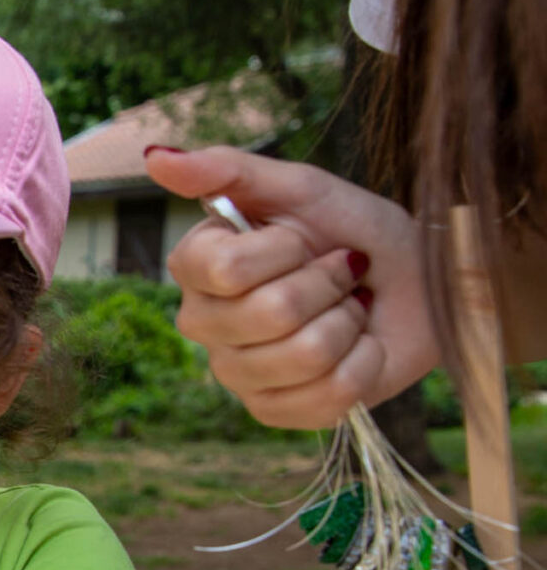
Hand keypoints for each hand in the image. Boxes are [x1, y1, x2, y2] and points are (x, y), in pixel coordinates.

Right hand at [152, 145, 435, 427]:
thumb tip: (152, 157)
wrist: (416, 278)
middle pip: (271, 314)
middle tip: (338, 275)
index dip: (284, 252)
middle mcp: (204, 323)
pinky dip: (364, 364)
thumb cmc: (354, 230)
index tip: (304, 240)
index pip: (226, 270)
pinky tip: (358, 348)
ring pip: (305, 355)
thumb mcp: (299, 187)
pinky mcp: (275, 412)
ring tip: (349, 311)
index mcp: (197, 269)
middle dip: (327, 286)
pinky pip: (328, 395)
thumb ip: (225, 170)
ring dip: (348, 324)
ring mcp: (237, 374)